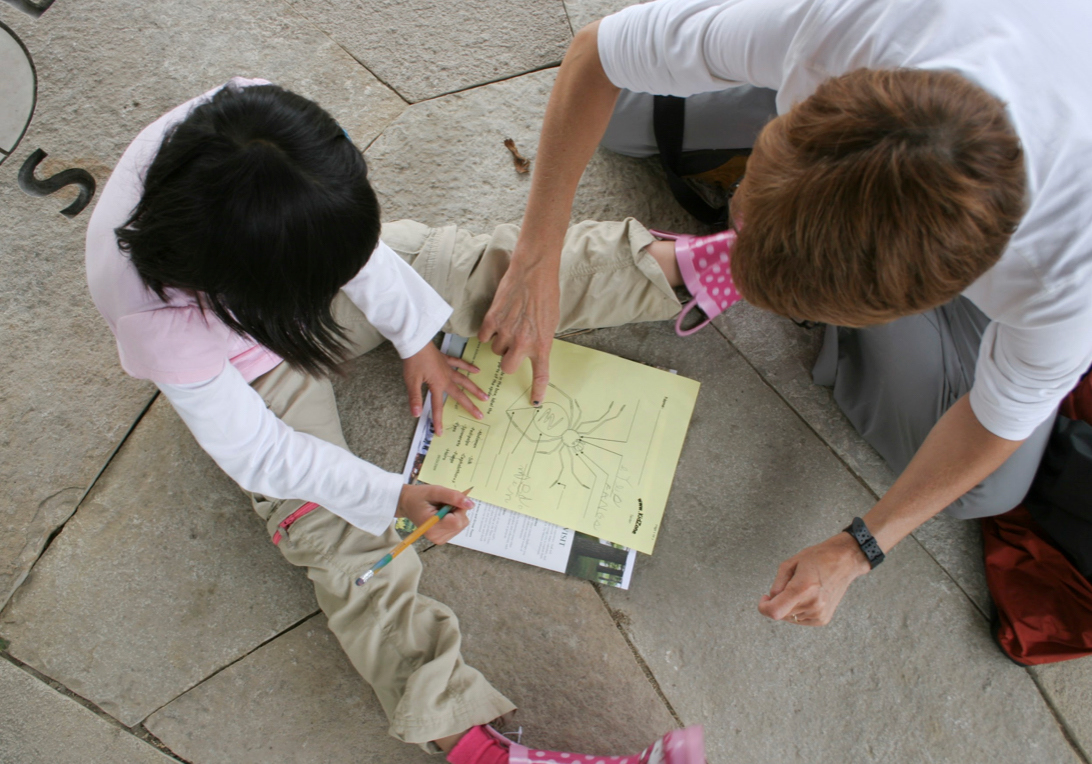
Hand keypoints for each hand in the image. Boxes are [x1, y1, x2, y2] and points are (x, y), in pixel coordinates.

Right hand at [396, 484, 473, 544]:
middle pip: (461, 523)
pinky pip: (457, 527)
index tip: (449, 500)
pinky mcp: (442, 538)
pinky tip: (442, 514)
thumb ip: (453, 497)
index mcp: (432, 527)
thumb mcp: (436, 491)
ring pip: (461, 525)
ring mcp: (439, 539)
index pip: (458, 521)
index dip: (459, 508)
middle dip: (457, 510)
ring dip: (455, 514)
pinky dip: (453, 518)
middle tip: (443, 504)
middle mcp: (436, 537)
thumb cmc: (419, 496)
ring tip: (440, 508)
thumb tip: (471, 504)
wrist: (407, 503)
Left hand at [403, 342, 487, 434]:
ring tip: (485, 396)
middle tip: (481, 415)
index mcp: (437, 385)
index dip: (438, 420)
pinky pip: (460, 363)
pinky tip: (477, 370)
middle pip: (460, 394)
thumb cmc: (413, 361)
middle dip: (470, 406)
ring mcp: (448, 368)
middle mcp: (446, 378)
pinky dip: (468, 367)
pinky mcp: (446, 359)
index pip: (437, 406)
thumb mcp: (411, 381)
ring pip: (464, 380)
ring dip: (475, 389)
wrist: (415, 342)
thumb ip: (415, 398)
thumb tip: (416, 415)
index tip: (441, 433)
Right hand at [478, 260, 559, 404]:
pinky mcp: (492, 320)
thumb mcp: (550, 322)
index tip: (534, 402)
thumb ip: (540, 340)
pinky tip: (497, 318)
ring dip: (500, 341)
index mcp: (542, 344)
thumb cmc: (546, 294)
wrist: (534, 272)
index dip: (537, 391)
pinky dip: (488, 330)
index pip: (540, 375)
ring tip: (509, 323)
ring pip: (495, 350)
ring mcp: (506, 332)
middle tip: (512, 346)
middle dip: (508, 359)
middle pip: (507, 367)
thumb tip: (531, 349)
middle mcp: (523, 342)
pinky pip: (484, 336)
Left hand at [757, 532, 871, 625]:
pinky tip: (807, 596)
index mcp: (803, 588)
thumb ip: (777, 584)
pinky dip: (798, 609)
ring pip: (790, 617)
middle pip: (781, 613)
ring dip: (789, 605)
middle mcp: (812, 604)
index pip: (775, 611)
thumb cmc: (818, 558)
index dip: (764, 607)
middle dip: (777, 602)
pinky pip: (801, 619)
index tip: (764, 598)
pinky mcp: (823, 619)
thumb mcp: (790, 563)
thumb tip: (772, 599)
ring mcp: (819, 613)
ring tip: (802, 588)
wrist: (845, 561)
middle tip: (787, 585)